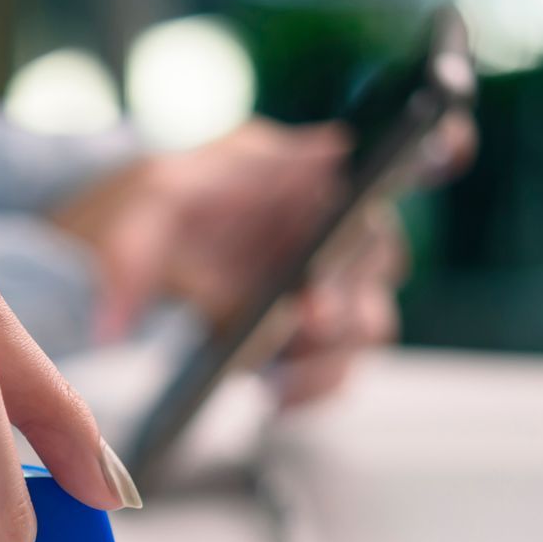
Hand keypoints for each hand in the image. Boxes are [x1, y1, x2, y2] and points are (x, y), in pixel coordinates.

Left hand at [52, 114, 474, 405]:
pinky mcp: (298, 338)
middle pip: (381, 256)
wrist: (95, 259)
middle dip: (349, 288)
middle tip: (309, 313)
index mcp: (301, 170)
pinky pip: (333, 366)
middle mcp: (324, 224)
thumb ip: (160, 230)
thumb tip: (212, 245)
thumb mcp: (138, 202)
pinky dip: (311, 385)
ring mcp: (318, 283)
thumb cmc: (127, 209)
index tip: (446, 144)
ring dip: (330, 352)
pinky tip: (271, 396)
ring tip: (277, 378)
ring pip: (368, 320)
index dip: (440, 145)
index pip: (390, 154)